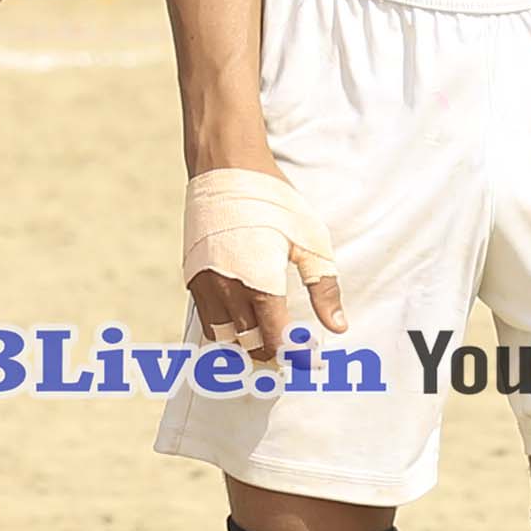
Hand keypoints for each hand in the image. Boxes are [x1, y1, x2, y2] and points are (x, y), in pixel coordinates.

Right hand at [183, 166, 345, 369]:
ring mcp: (206, 286)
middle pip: (249, 345)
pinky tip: (241, 325)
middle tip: (292, 355)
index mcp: (260, 285)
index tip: (310, 362)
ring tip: (267, 346)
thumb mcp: (311, 241)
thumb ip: (323, 288)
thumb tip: (338, 327)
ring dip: (245, 347)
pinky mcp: (193, 276)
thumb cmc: (273, 201)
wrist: (226, 167)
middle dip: (272, 355)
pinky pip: (207, 319)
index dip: (295, 356)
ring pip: (224, 339)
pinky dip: (224, 331)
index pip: (278, 340)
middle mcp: (229, 291)